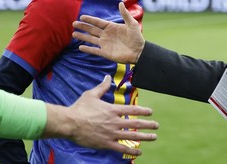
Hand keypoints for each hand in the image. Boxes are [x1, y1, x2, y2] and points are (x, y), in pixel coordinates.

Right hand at [43, 76, 157, 156]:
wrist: (70, 123)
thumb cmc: (80, 108)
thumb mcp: (91, 94)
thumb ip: (102, 86)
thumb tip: (107, 77)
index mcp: (112, 109)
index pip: (132, 110)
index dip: (143, 111)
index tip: (151, 112)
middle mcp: (114, 122)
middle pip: (136, 123)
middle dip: (148, 124)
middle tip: (156, 125)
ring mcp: (111, 134)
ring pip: (132, 136)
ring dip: (145, 137)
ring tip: (153, 137)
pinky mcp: (106, 143)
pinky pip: (122, 148)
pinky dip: (132, 150)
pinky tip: (139, 151)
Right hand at [72, 2, 144, 63]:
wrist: (139, 52)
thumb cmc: (137, 38)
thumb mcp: (132, 24)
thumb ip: (125, 14)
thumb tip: (120, 3)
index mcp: (111, 27)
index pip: (98, 22)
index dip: (90, 19)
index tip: (81, 17)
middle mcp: (106, 35)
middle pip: (92, 30)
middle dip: (83, 26)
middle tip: (74, 24)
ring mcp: (105, 44)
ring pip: (91, 39)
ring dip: (82, 37)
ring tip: (74, 34)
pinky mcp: (105, 53)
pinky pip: (94, 50)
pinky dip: (88, 49)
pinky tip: (80, 47)